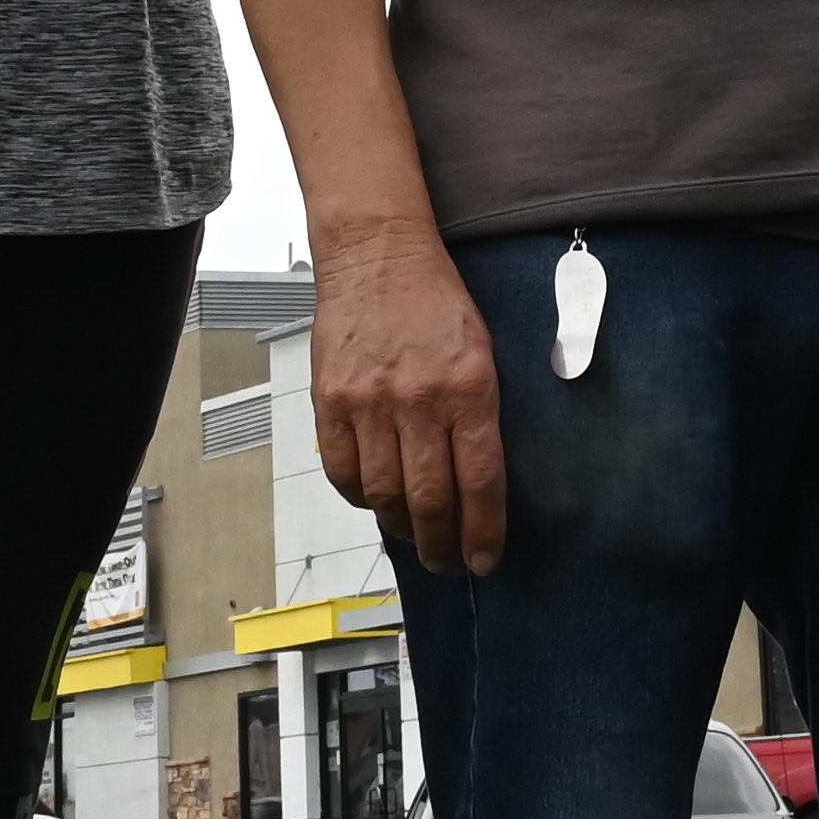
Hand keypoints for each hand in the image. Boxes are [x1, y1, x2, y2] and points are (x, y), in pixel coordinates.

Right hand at [311, 215, 507, 574]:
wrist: (378, 256)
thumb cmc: (437, 302)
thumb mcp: (484, 350)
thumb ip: (481, 413)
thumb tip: (480, 480)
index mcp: (470, 387)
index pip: (480, 480)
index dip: (484, 531)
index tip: (486, 558)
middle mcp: (419, 400)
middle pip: (431, 499)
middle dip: (442, 543)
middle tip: (448, 561)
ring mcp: (369, 403)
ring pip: (384, 494)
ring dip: (402, 527)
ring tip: (414, 535)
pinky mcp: (331, 401)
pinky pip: (343, 473)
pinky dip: (361, 497)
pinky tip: (377, 499)